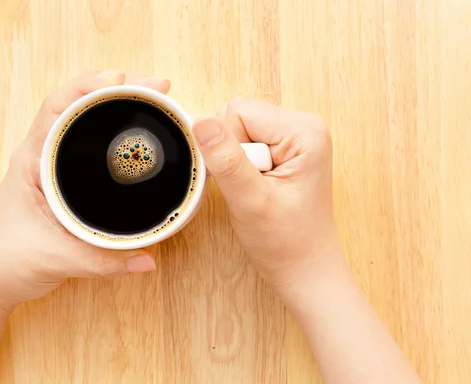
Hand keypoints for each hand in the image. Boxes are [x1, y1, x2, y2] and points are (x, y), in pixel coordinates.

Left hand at [0, 71, 169, 308]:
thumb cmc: (10, 260)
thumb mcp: (58, 259)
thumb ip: (104, 262)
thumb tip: (148, 260)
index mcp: (32, 160)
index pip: (59, 106)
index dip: (91, 85)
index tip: (124, 80)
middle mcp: (41, 155)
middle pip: (79, 104)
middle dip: (118, 88)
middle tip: (158, 86)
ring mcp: (51, 165)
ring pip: (84, 120)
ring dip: (116, 105)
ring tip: (153, 100)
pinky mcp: (62, 180)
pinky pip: (89, 143)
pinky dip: (112, 131)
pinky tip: (136, 134)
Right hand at [192, 97, 338, 285]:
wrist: (304, 268)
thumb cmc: (286, 242)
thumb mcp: (250, 202)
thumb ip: (226, 161)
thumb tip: (201, 123)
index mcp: (304, 131)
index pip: (238, 111)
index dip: (227, 146)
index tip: (246, 180)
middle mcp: (303, 126)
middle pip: (238, 116)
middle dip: (232, 153)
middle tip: (251, 188)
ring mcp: (295, 136)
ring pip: (238, 130)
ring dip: (236, 161)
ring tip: (255, 190)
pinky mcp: (285, 148)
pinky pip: (245, 142)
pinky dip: (242, 165)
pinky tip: (257, 187)